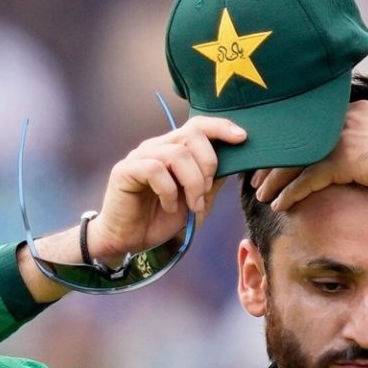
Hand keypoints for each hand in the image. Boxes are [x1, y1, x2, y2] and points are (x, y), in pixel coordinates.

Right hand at [89, 117, 245, 257]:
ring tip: (191, 204)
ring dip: (192, 182)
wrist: (131, 241)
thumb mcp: (198, 200)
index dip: (221, 127)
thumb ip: (213, 180)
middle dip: (209, 164)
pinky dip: (169, 191)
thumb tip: (236, 160)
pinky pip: (154, 170)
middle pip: (191, 135)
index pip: (198, 125)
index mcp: (174, 148)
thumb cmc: (162, 219)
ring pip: (176, 153)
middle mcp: (157, 146)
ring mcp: (140, 156)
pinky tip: (169, 206)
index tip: (242, 138)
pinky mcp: (125, 171)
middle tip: (206, 192)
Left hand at [253, 101, 367, 211]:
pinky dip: (291, 193)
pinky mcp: (345, 159)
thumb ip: (362, 138)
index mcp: (348, 109)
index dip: (285, 144)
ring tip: (260, 195)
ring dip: (274, 180)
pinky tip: (279, 206)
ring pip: (296, 160)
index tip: (269, 158)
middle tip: (254, 178)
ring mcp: (342, 138)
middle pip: (294, 140)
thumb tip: (353, 154)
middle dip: (272, 161)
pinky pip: (308, 179)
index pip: (305, 126)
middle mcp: (340, 119)